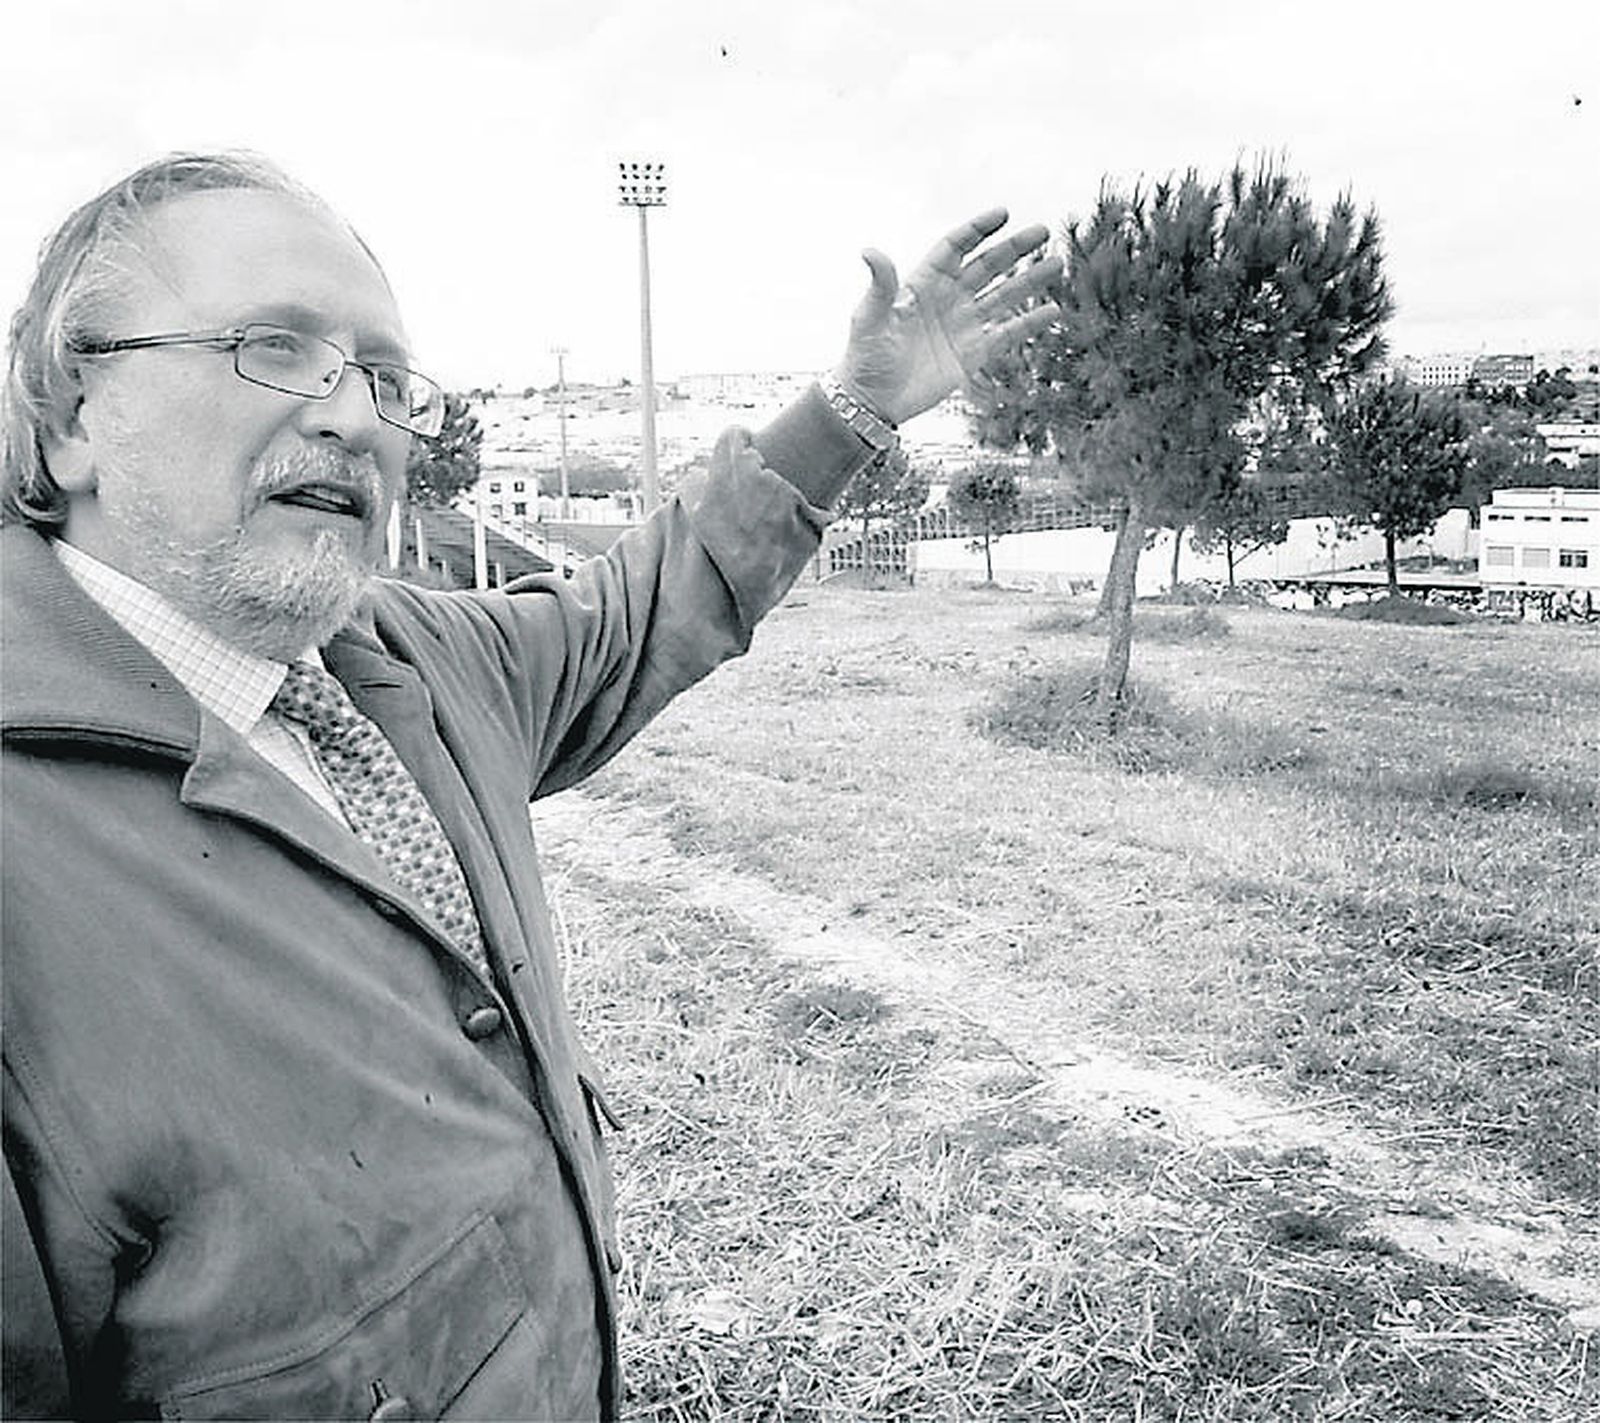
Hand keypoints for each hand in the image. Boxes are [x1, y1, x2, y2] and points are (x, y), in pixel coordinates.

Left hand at [834, 208, 1060, 426]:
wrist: (873, 401)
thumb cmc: (865, 357)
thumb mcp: (870, 318)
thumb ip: (880, 286)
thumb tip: (869, 251)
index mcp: (924, 283)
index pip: (956, 247)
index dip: (978, 229)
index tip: (1003, 214)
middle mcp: (948, 299)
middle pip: (988, 265)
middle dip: (1015, 248)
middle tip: (1042, 230)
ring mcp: (963, 325)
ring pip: (1003, 296)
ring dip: (1030, 280)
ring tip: (1057, 264)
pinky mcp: (973, 354)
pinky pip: (1007, 333)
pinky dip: (1029, 323)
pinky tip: (1051, 311)